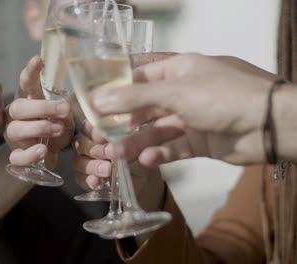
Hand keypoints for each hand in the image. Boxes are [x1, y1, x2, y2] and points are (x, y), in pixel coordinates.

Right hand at [4, 56, 74, 168]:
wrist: (49, 155)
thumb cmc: (55, 129)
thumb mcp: (64, 117)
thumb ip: (64, 112)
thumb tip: (64, 109)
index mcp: (28, 100)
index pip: (26, 83)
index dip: (30, 72)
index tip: (37, 60)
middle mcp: (16, 116)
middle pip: (19, 107)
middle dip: (42, 107)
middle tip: (64, 109)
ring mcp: (13, 136)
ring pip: (16, 130)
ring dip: (39, 128)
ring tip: (58, 130)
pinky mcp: (16, 155)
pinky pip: (17, 156)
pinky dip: (30, 154)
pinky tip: (42, 150)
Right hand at [72, 121, 165, 211]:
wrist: (143, 180)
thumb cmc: (139, 157)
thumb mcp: (137, 145)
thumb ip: (127, 140)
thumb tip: (120, 139)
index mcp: (98, 130)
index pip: (88, 126)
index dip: (93, 130)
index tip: (103, 135)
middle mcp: (88, 143)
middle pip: (81, 143)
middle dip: (95, 149)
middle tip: (109, 154)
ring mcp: (84, 161)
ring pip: (78, 161)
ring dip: (93, 166)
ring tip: (108, 170)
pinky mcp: (84, 178)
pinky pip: (80, 179)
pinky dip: (88, 180)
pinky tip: (96, 182)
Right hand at [93, 53, 279, 165]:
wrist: (269, 125)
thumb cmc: (226, 96)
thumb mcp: (176, 91)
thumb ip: (135, 98)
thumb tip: (99, 100)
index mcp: (178, 70)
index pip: (139, 77)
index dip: (115, 90)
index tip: (93, 104)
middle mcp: (183, 92)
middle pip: (144, 107)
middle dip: (122, 122)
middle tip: (100, 136)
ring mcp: (191, 118)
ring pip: (156, 130)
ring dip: (137, 142)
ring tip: (118, 154)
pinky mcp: (199, 141)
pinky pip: (173, 148)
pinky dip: (159, 154)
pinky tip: (146, 160)